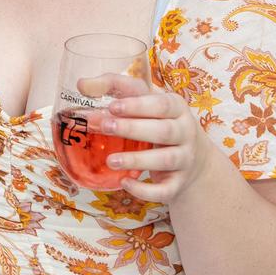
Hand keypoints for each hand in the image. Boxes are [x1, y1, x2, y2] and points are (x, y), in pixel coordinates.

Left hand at [83, 74, 214, 202]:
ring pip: (165, 159)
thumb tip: (81, 84)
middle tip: (105, 127)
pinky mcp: (179, 183)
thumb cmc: (157, 121)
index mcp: (176, 107)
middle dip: (133, 129)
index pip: (161, 104)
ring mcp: (185, 158)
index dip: (137, 105)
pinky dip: (145, 190)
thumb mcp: (144, 100)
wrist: (194, 159)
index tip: (112, 106)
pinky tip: (125, 182)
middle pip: (164, 130)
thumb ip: (114, 88)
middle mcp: (185, 131)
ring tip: (110, 161)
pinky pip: (165, 190)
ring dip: (137, 160)